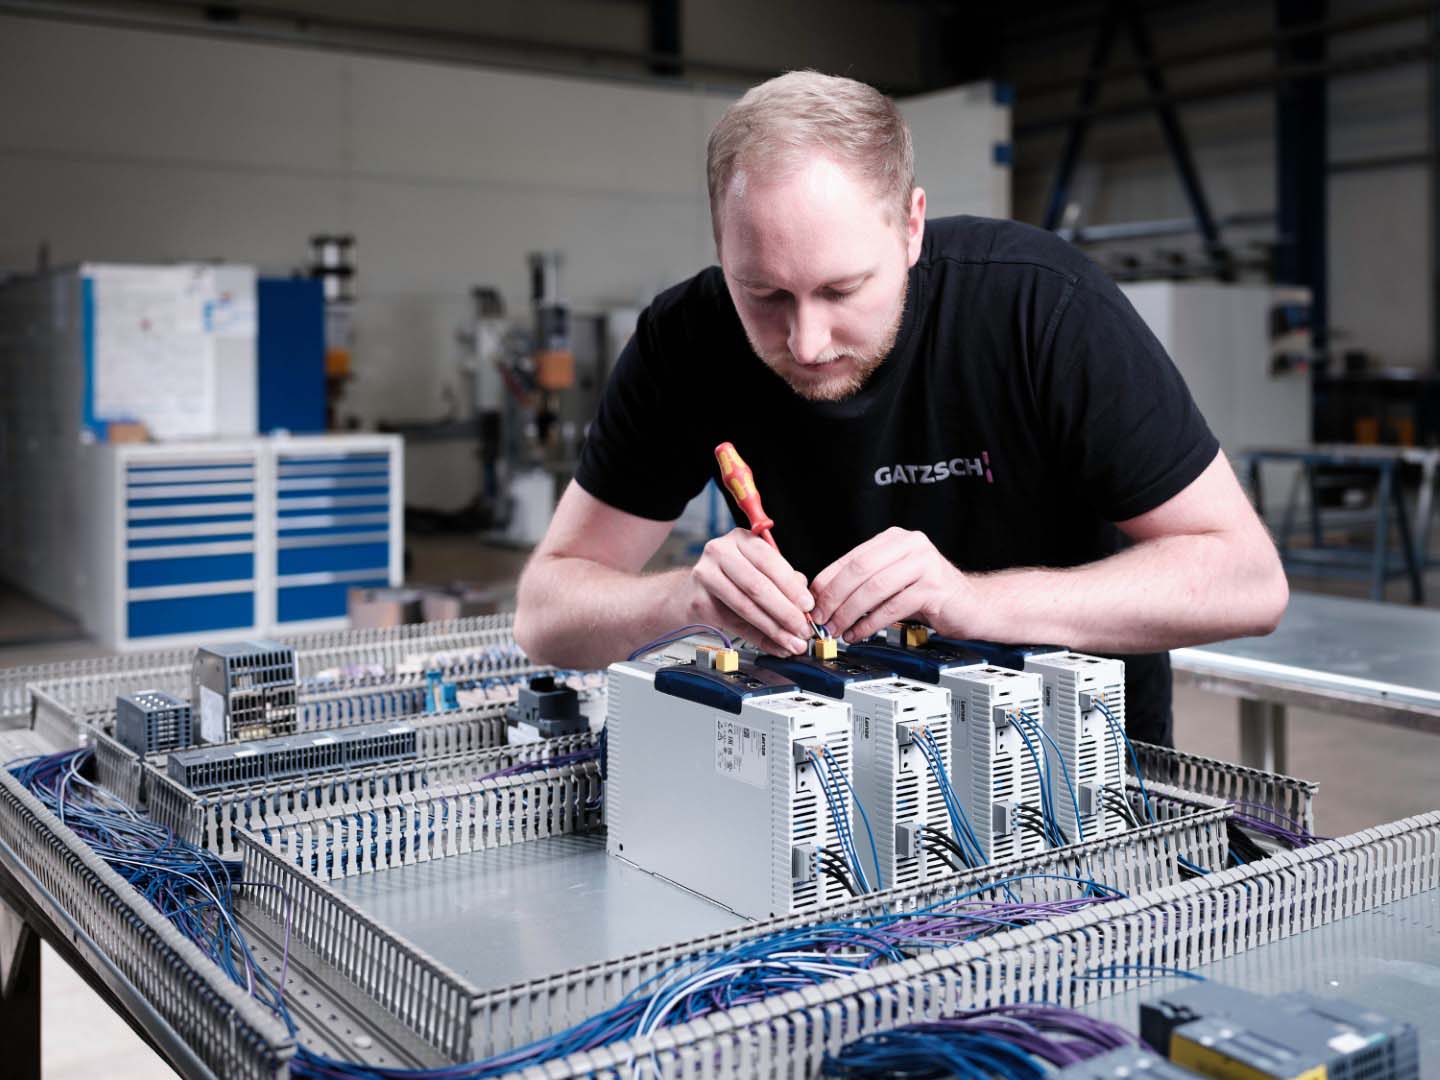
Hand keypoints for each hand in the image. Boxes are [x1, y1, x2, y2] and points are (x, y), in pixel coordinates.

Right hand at [676, 528, 815, 654]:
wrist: (691, 593)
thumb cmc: (730, 580)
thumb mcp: (758, 572)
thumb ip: (782, 582)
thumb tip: (804, 601)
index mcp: (740, 539)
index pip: (770, 561)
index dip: (791, 586)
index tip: (808, 606)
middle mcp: (719, 551)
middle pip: (757, 585)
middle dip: (785, 611)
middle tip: (803, 628)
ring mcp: (705, 575)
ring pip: (746, 606)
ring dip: (774, 628)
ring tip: (792, 641)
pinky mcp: (698, 602)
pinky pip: (735, 624)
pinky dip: (759, 638)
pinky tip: (774, 645)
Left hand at [811, 527, 971, 642]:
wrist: (974, 605)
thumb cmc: (930, 594)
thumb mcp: (894, 581)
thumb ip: (865, 583)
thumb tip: (824, 599)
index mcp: (894, 539)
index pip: (850, 558)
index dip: (827, 582)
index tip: (812, 604)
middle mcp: (910, 545)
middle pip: (859, 570)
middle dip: (834, 598)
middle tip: (821, 620)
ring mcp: (924, 564)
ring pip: (874, 588)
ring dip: (849, 613)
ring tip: (837, 630)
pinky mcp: (933, 588)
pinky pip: (892, 607)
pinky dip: (870, 623)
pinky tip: (859, 633)